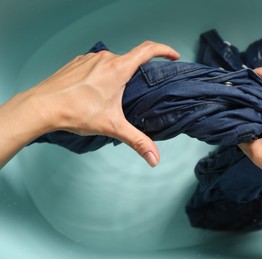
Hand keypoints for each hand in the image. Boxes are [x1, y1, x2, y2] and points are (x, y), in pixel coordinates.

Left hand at [0, 41, 179, 167]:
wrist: (42, 106)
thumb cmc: (75, 112)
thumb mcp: (112, 127)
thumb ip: (137, 141)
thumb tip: (154, 158)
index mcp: (118, 69)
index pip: (148, 50)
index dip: (165, 51)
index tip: (174, 56)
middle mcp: (105, 59)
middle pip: (131, 59)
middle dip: (139, 72)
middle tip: (141, 88)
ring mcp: (89, 59)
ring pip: (113, 62)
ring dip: (119, 74)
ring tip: (116, 94)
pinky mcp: (78, 63)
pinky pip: (97, 64)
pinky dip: (103, 74)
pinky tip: (97, 91)